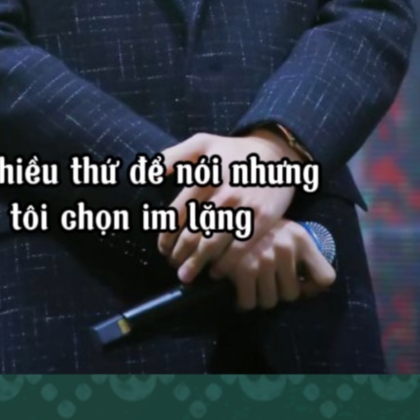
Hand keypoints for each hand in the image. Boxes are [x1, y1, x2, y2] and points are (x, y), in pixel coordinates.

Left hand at [158, 130, 303, 282]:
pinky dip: (225, 264)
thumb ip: (171, 157)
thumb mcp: (201, 143)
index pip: (178, 212)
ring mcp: (244, 206)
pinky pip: (240, 247)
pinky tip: (214, 272)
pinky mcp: (263, 218)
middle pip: (193, 232)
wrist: (275, 154)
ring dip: (196, 263)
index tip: (162, 248)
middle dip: (178, 254)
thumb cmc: (232, 151)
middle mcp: (223, 191)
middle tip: (172, 264)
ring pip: (213, 243)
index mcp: (205, 174)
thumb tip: (145, 173)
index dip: (166, 235)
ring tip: (185, 275)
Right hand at [207, 217, 336, 310]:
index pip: (326, 278)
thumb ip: (303, 257)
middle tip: (269, 281)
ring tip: (254, 283)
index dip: (314, 288)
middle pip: (292, 295)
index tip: (301, 284)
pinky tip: (240, 290)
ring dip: (261, 296)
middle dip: (279, 291)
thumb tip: (309, 290)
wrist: (227, 212)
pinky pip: (249, 302)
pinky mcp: (243, 268)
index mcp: (301, 238)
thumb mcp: (288, 232)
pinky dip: (243, 301)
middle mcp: (286, 248)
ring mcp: (265, 259)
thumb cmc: (260, 227)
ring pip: (269, 301)